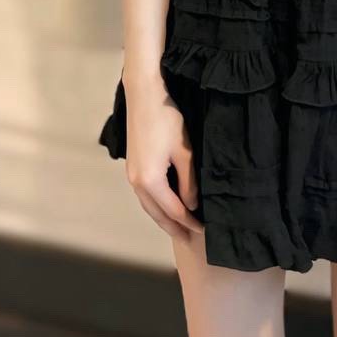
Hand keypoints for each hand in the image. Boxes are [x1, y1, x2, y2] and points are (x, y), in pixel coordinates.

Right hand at [123, 70, 204, 240]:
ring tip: (179, 228)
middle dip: (175, 228)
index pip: (174, 211)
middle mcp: (137, 183)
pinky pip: (145, 195)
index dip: (190, 223)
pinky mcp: (133, 166)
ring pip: (149, 206)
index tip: (205, 230)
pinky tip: (166, 204)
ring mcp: (132, 175)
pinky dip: (157, 205)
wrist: (144, 96)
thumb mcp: (185, 152)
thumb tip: (191, 205)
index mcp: (150, 181)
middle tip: (191, 240)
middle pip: (158, 214)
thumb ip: (189, 182)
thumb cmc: (167, 120)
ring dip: (164, 218)